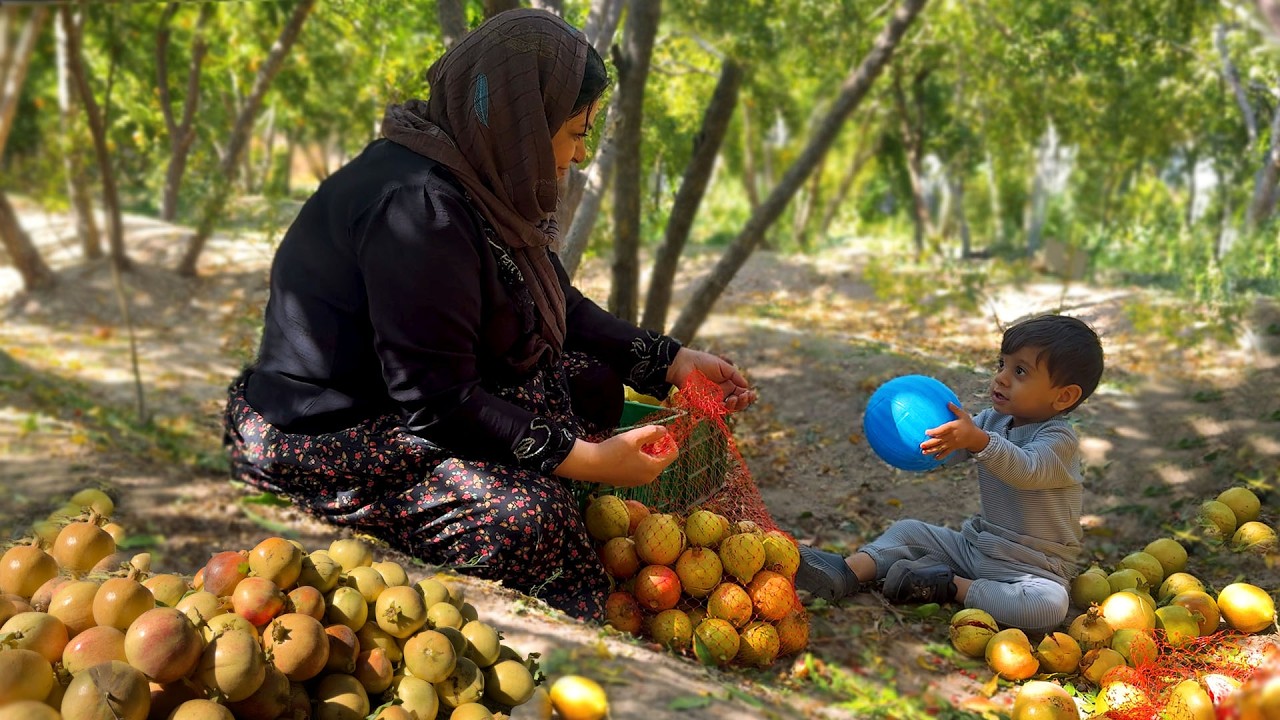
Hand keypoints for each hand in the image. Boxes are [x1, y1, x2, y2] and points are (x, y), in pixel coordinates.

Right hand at [554, 425, 678, 487]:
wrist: (590, 465)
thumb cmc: (614, 450)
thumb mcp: (634, 437)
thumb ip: (652, 432)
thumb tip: (664, 430)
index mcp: (653, 468)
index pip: (672, 455)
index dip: (668, 442)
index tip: (656, 433)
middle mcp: (648, 478)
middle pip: (661, 460)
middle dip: (657, 447)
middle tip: (644, 436)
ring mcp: (637, 482)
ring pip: (649, 465)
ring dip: (647, 453)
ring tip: (634, 443)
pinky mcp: (627, 482)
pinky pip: (639, 470)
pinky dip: (638, 460)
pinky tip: (626, 453)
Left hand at [665, 347, 756, 412]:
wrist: (684, 363)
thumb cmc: (702, 362)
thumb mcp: (723, 367)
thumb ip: (735, 376)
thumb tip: (746, 386)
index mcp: (726, 386)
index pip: (740, 394)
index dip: (747, 396)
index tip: (752, 393)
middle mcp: (721, 395)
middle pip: (736, 404)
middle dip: (744, 402)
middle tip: (746, 396)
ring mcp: (712, 401)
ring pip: (728, 409)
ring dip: (736, 405)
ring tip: (737, 398)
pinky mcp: (703, 405)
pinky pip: (716, 410)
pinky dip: (725, 408)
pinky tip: (730, 400)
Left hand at [920, 402, 988, 458]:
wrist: (975, 437)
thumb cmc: (968, 424)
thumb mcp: (963, 415)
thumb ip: (955, 409)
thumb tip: (947, 402)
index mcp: (953, 427)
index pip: (943, 430)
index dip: (935, 431)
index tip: (926, 432)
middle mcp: (952, 436)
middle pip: (940, 440)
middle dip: (930, 443)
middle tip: (921, 445)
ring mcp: (953, 443)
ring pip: (941, 447)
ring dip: (932, 450)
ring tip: (923, 452)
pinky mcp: (954, 448)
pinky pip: (947, 452)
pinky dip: (941, 456)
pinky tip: (934, 458)